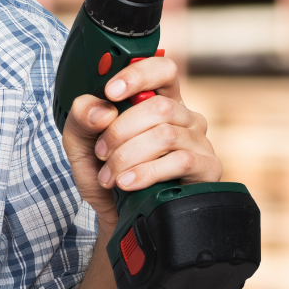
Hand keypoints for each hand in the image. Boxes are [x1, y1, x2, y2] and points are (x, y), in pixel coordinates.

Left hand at [60, 54, 221, 224]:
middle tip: (101, 152)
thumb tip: (103, 110)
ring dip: (128, 156)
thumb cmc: (106, 176)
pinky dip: (146, 172)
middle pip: (159, 106)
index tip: (111, 92)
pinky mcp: (207, 168)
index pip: (162, 69)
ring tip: (110, 176)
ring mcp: (198, 141)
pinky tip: (127, 183)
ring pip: (165, 134)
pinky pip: (180, 161)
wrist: (119, 219)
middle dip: (121, 131)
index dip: (138, 74)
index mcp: (159, 100)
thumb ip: (81, 118)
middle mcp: (184, 117)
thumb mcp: (81, 144)